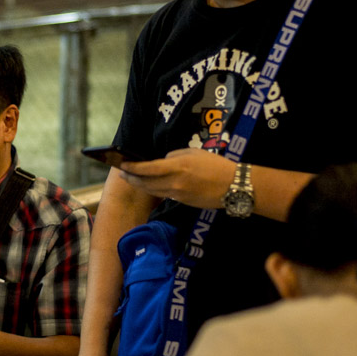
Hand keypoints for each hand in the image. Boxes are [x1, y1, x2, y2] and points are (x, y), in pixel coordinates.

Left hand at [117, 148, 234, 208]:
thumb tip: (161, 161)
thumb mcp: (193, 153)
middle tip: (123, 173)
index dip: (133, 168)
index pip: (148, 168)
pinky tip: (150, 185)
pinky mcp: (182, 202)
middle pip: (146, 183)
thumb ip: (174, 156)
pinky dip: (154, 190)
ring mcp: (178, 194)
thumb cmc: (215, 165)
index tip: (122, 164)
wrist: (233, 186)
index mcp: (178, 166)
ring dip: (140, 185)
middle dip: (132, 178)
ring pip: (153, 191)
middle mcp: (175, 182)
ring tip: (132, 180)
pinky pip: (164, 195)